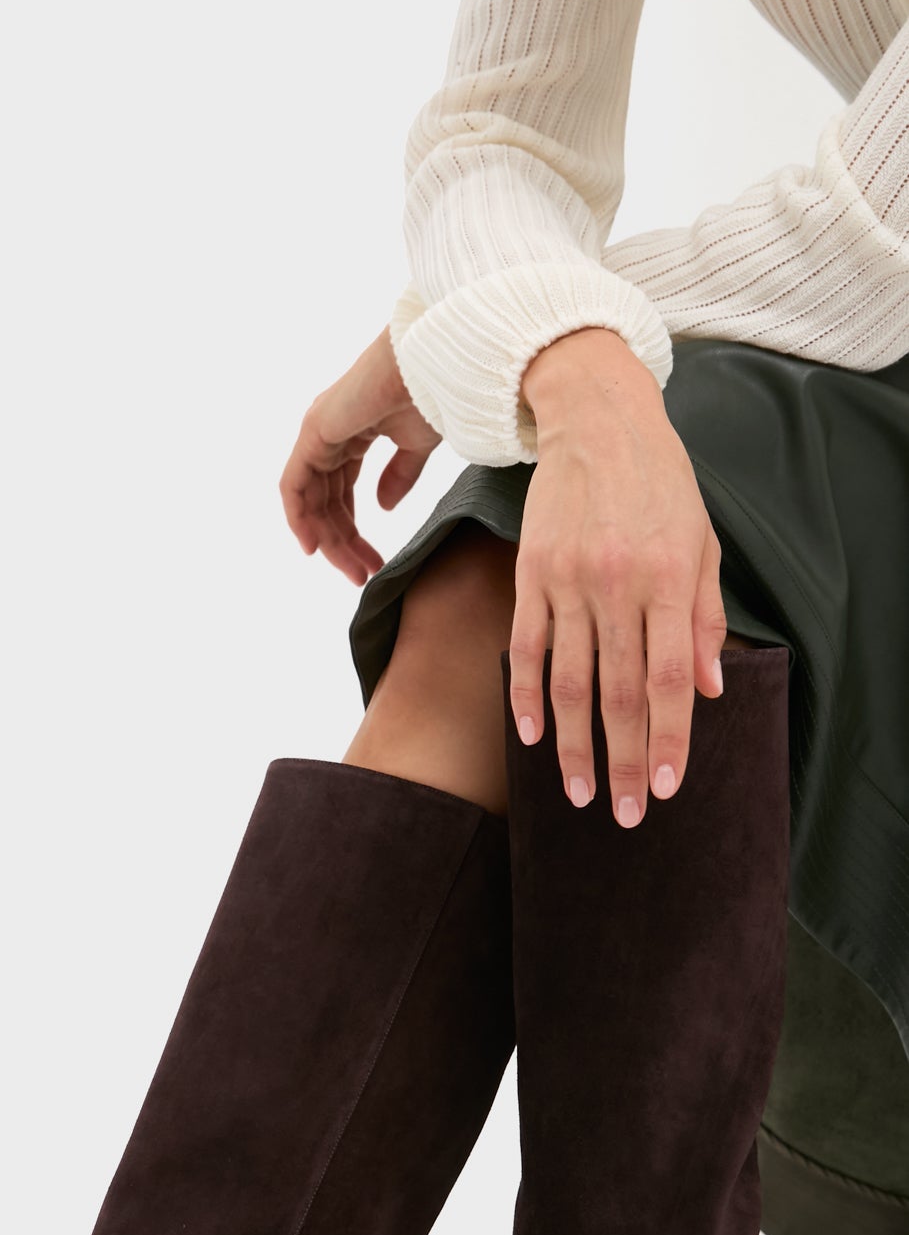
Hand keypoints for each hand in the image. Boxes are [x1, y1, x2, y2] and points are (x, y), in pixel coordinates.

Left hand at [279, 326, 441, 584]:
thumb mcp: (416, 446)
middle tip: (363, 576)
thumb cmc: (431, 392)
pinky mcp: (313, 433)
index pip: (343, 492)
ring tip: (352, 571)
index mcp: (352, 434)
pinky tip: (312, 547)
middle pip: (327, 503)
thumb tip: (383, 507)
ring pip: (311, 501)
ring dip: (328, 540)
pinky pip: (293, 486)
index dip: (354, 530)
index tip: (372, 563)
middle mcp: (330, 436)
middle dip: (344, 543)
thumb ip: (398, 476)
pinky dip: (298, 518)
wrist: (435, 364)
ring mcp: (318, 433)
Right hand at [509, 327, 728, 827]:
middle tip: (628, 815)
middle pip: (621, 692)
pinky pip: (526, 646)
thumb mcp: (704, 542)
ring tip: (581, 793)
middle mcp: (619, 584)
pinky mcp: (531, 573)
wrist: (597, 420)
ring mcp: (569, 581)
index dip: (671, 738)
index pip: (671, 678)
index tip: (669, 786)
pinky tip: (531, 736)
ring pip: (569, 680)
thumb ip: (707, 618)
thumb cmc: (660, 483)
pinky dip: (526, 695)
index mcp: (671, 578)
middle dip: (626, 760)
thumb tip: (710, 689)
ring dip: (573, 746)